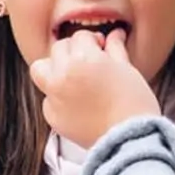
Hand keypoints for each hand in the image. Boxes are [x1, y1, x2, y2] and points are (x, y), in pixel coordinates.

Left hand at [28, 30, 158, 148]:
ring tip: (72, 77)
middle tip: (89, 62)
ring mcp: (54, 96)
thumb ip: (115, 49)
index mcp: (83, 58)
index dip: (93, 41)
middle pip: (58, 49)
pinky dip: (59, 97)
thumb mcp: (128, 70)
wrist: (130, 140)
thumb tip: (115, 34)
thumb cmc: (134, 104)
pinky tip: (77, 103)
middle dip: (73, 51)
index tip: (102, 48)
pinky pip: (48, 98)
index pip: (80, 37)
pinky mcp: (52, 116)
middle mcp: (63, 74)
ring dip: (53, 68)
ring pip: (40, 70)